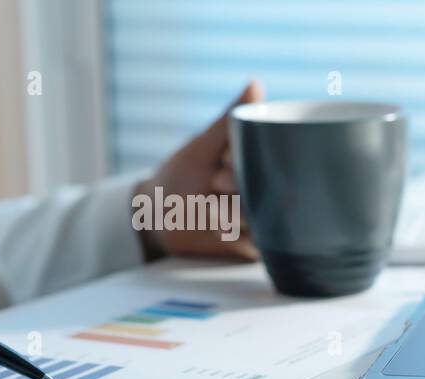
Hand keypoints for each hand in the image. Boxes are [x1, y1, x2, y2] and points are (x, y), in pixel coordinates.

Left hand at [136, 80, 263, 260]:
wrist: (156, 217)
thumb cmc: (179, 175)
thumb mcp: (203, 146)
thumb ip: (230, 121)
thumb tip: (256, 83)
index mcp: (259, 166)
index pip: (268, 165)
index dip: (239, 169)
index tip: (217, 171)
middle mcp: (265, 193)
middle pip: (266, 195)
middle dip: (234, 193)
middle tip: (211, 187)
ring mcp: (260, 222)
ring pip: (260, 220)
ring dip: (229, 217)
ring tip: (206, 210)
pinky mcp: (251, 249)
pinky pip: (254, 245)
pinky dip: (231, 238)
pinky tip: (214, 231)